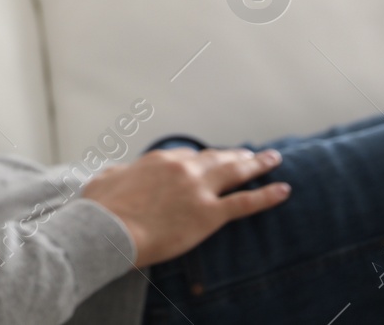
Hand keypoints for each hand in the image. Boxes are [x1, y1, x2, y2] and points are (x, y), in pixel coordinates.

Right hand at [82, 147, 291, 266]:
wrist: (107, 229)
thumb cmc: (100, 209)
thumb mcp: (104, 180)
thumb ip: (118, 174)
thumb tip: (118, 174)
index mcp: (157, 161)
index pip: (184, 156)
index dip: (198, 160)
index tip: (205, 163)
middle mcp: (181, 168)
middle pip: (215, 158)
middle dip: (235, 155)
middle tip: (250, 154)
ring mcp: (197, 189)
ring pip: (234, 172)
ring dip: (256, 164)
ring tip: (271, 159)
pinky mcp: (209, 214)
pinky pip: (245, 202)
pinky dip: (267, 195)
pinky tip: (283, 189)